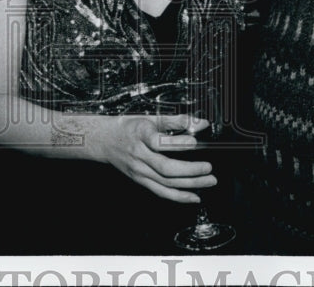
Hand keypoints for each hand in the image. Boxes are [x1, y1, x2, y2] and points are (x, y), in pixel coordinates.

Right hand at [96, 114, 216, 202]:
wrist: (104, 141)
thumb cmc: (129, 127)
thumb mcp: (150, 118)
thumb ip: (176, 121)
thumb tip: (200, 123)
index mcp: (140, 135)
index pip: (159, 142)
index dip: (178, 143)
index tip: (195, 142)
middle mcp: (139, 155)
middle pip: (166, 168)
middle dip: (190, 170)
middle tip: (209, 168)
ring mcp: (139, 171)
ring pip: (166, 183)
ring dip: (190, 185)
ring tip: (209, 181)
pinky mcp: (140, 181)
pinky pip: (161, 192)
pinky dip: (179, 196)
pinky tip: (194, 196)